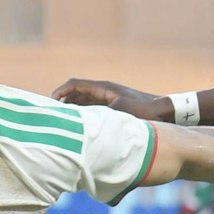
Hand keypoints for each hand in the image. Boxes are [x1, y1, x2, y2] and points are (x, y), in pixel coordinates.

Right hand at [52, 78, 169, 120]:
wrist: (162, 111)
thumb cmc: (144, 109)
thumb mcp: (120, 111)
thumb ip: (101, 115)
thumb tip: (84, 123)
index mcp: (103, 87)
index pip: (74, 84)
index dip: (60, 91)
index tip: (50, 102)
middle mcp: (103, 91)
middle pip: (76, 94)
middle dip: (63, 102)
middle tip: (52, 115)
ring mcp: (107, 100)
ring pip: (83, 103)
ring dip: (73, 110)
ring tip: (62, 123)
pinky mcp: (112, 109)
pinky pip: (92, 111)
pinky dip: (84, 117)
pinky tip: (80, 128)